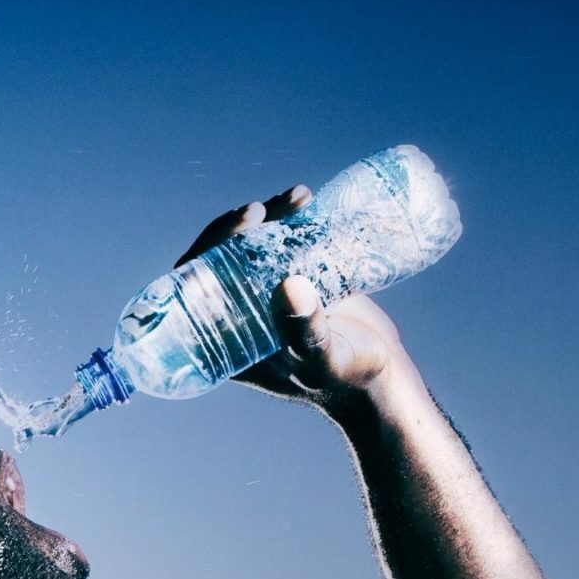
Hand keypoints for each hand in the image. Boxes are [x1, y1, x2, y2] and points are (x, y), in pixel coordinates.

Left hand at [177, 185, 418, 408]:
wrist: (383, 379)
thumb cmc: (347, 380)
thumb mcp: (323, 360)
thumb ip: (305, 332)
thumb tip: (290, 287)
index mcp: (227, 339)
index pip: (195, 289)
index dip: (205, 252)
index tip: (236, 227)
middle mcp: (242, 315)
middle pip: (222, 260)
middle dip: (237, 228)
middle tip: (261, 210)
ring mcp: (270, 296)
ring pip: (254, 247)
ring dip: (268, 217)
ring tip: (297, 198)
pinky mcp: (298, 281)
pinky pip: (285, 245)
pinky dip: (292, 221)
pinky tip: (305, 200)